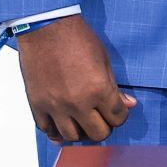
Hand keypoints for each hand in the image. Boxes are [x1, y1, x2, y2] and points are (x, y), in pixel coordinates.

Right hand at [17, 15, 135, 144]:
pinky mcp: (37, 106)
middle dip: (104, 126)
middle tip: (102, 117)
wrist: (46, 28)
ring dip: (81, 131)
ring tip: (83, 121)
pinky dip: (57, 131)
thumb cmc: (78, 38)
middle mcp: (77, 103)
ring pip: (73, 137)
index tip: (118, 111)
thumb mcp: (104, 59)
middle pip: (98, 133)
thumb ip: (115, 86)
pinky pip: (48, 131)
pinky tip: (63, 124)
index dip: (120, 115)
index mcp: (98, 89)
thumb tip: (128, 104)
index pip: (117, 117)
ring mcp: (55, 107)